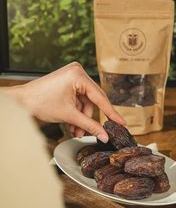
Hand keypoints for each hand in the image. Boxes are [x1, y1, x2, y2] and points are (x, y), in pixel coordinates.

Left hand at [3, 62, 124, 142]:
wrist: (21, 101)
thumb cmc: (40, 102)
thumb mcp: (69, 116)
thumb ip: (89, 126)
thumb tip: (104, 135)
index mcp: (78, 75)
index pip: (100, 97)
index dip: (111, 113)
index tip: (122, 122)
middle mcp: (77, 72)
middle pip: (93, 100)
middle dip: (89, 119)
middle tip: (97, 133)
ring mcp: (72, 76)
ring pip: (85, 103)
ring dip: (81, 118)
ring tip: (75, 131)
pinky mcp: (68, 82)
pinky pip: (78, 100)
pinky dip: (76, 113)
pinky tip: (71, 124)